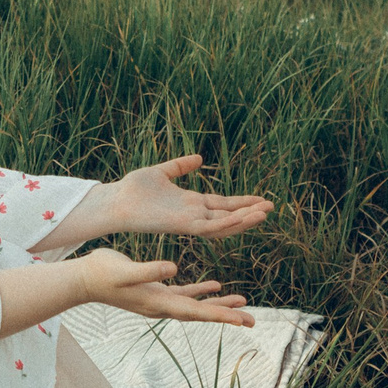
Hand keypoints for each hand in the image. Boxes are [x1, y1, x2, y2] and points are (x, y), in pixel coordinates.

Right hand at [80, 248, 254, 326]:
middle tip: (252, 321)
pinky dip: (201, 292)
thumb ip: (149, 270)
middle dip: (227, 316)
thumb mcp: (125, 270)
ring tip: (243, 303)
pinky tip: (215, 286)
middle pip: (202, 314)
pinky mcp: (156, 290)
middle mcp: (162, 307)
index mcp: (159, 303)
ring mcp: (159, 301)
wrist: (83, 279)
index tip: (242, 320)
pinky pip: (185, 294)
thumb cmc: (102, 273)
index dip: (220, 315)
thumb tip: (173, 268)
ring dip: (219, 305)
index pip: (196, 312)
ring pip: (197, 306)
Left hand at [109, 155, 271, 240]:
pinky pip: (208, 228)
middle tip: (271, 208)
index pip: (223, 204)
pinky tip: (241, 218)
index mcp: (190, 203)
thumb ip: (180, 166)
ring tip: (263, 213)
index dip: (242, 202)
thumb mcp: (162, 172)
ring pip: (222, 225)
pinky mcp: (181, 226)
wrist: (116, 200)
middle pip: (228, 216)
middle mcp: (193, 215)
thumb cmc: (133, 189)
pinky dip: (225, 225)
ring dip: (243, 220)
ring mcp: (188, 222)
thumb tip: (198, 159)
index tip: (262, 199)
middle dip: (249, 213)